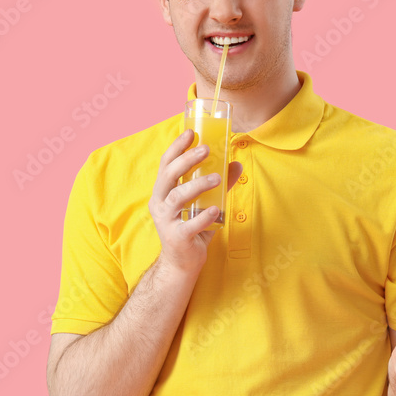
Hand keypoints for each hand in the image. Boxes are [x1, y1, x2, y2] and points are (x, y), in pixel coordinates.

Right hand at [148, 129, 242, 274]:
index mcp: (163, 192)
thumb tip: (236, 163)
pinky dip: (203, 216)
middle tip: (206, 149)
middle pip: (168, 176)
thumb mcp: (205, 202)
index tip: (190, 132)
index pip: (166, 164)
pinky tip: (216, 210)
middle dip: (186, 160)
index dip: (176, 147)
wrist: (183, 263)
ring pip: (177, 198)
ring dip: (197, 186)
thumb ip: (219, 185)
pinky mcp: (176, 238)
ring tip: (217, 178)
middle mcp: (159, 204)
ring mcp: (166, 221)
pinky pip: (189, 225)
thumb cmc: (192, 228)